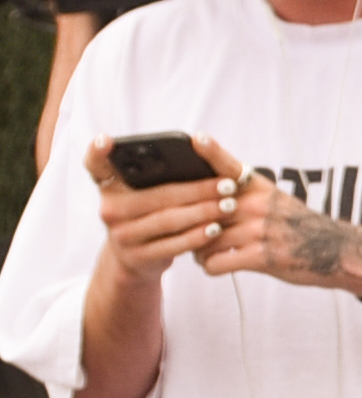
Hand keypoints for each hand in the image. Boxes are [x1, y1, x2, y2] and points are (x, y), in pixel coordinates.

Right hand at [88, 138, 238, 283]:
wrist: (136, 258)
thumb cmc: (151, 213)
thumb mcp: (147, 192)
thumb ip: (160, 174)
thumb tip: (201, 149)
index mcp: (110, 185)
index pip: (96, 164)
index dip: (97, 151)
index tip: (105, 139)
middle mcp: (109, 208)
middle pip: (157, 195)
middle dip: (198, 190)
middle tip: (229, 186)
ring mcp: (120, 234)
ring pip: (168, 220)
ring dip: (203, 212)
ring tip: (229, 205)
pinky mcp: (136, 257)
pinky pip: (172, 244)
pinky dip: (197, 236)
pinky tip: (216, 228)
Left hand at [183, 138, 361, 293]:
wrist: (337, 251)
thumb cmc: (299, 226)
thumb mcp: (275, 199)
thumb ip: (243, 195)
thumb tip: (203, 198)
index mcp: (260, 188)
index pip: (230, 166)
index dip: (211, 151)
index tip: (196, 139)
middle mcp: (258, 205)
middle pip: (204, 210)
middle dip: (188, 223)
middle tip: (186, 231)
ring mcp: (259, 230)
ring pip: (204, 239)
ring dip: (198, 250)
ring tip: (202, 253)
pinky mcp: (261, 257)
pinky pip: (215, 263)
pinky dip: (210, 266)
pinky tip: (216, 265)